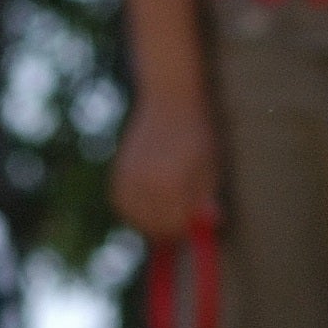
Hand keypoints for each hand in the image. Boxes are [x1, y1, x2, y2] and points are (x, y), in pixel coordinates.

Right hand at [111, 88, 220, 240]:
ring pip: (135, 216)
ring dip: (149, 221)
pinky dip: (133, 209)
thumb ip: (206, 198)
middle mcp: (146, 180)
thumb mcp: (210, 166)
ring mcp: (128, 175)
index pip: (176, 223)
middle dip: (169, 229)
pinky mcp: (118, 171)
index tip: (193, 225)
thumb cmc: (197, 133)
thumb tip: (210, 226)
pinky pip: (122, 203)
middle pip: (154, 225)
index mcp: (172, 181)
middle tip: (181, 224)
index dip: (186, 229)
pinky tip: (148, 201)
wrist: (169, 98)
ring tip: (165, 210)